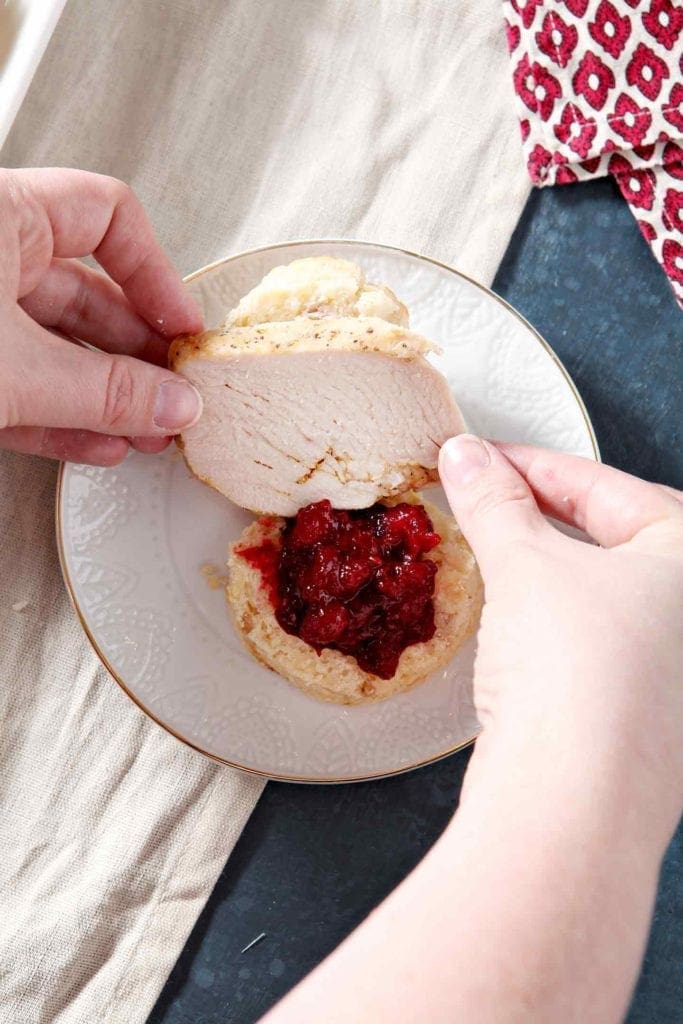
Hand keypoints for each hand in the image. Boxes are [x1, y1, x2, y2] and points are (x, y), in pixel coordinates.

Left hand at [0, 167, 203, 464]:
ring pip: (53, 346)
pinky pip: (19, 381)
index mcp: (3, 216)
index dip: (156, 274)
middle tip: (175, 394)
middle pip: (87, 293)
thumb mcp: (15, 370)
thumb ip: (103, 390)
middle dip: (137, 354)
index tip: (185, 328)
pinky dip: (58, 414)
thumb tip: (175, 403)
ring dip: (105, 396)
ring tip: (147, 432)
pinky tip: (97, 443)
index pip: (106, 215)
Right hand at [261, 442, 681, 1023]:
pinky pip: (591, 641)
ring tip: (488, 556)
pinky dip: (549, 621)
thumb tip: (466, 457)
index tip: (475, 456)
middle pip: (607, 534)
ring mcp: (671, 669)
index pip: (601, 485)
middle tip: (479, 498)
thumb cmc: (578, 674)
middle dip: (537, 512)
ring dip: (540, 567)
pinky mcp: (640, 716)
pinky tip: (513, 627)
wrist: (573, 802)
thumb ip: (495, 502)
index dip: (527, 464)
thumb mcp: (526, 565)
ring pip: (598, 591)